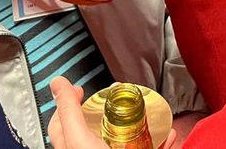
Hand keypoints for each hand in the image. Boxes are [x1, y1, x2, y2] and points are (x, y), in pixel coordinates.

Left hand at [48, 78, 178, 148]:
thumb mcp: (79, 137)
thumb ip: (68, 110)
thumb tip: (56, 83)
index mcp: (72, 148)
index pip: (61, 123)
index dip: (68, 102)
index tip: (80, 89)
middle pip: (97, 129)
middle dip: (111, 112)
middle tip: (119, 99)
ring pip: (128, 142)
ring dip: (142, 127)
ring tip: (149, 115)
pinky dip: (161, 144)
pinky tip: (169, 136)